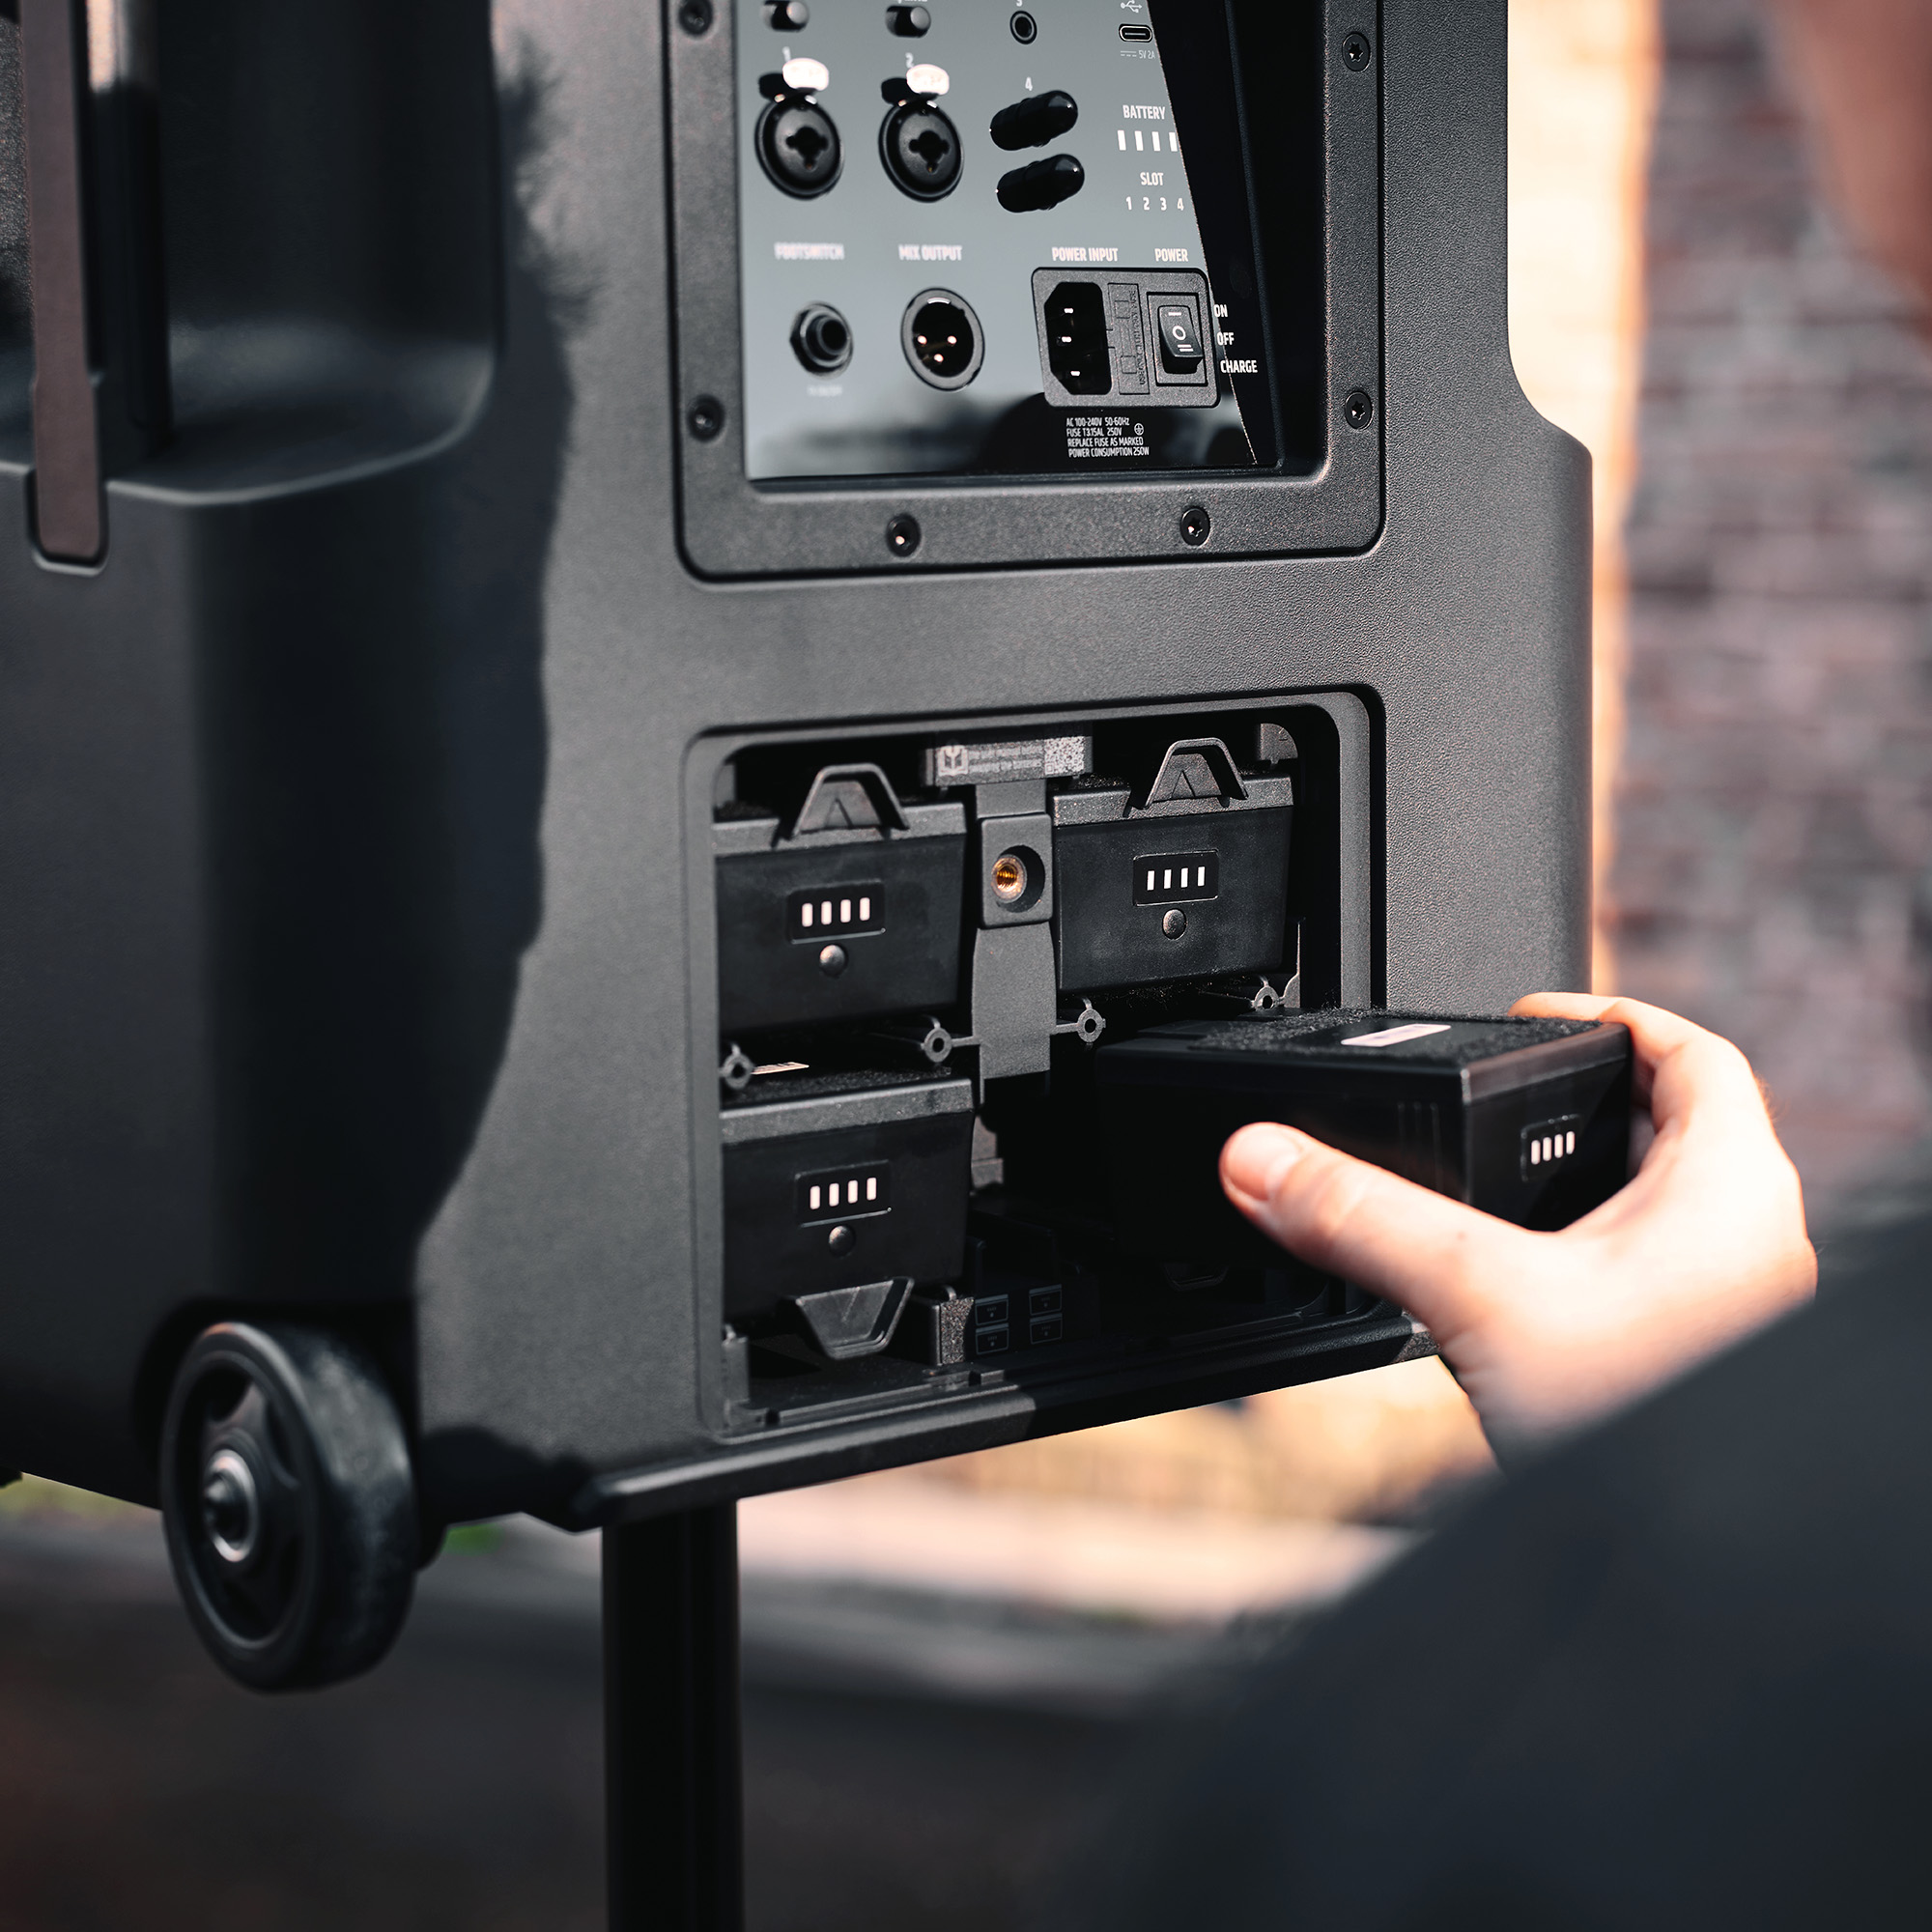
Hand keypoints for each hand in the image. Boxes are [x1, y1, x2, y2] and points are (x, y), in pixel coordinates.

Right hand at [1219, 995, 1816, 1454]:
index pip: (1692, 1050)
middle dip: (1574, 1107)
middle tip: (1495, 1104)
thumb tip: (1263, 1158)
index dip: (1611, 1014)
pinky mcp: (1693, 1361)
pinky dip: (1580, 1262)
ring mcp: (1730, 1305)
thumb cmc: (1647, 1427)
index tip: (1533, 1016)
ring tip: (1493, 1194)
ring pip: (1653, 1209)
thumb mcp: (1477, 1299)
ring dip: (1578, 1189)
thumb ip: (1361, 1219)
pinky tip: (1517, 1298)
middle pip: (1668, 1126)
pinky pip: (1640, 1277)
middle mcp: (1744, 1236)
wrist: (1690, 1570)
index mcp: (1726, 1185)